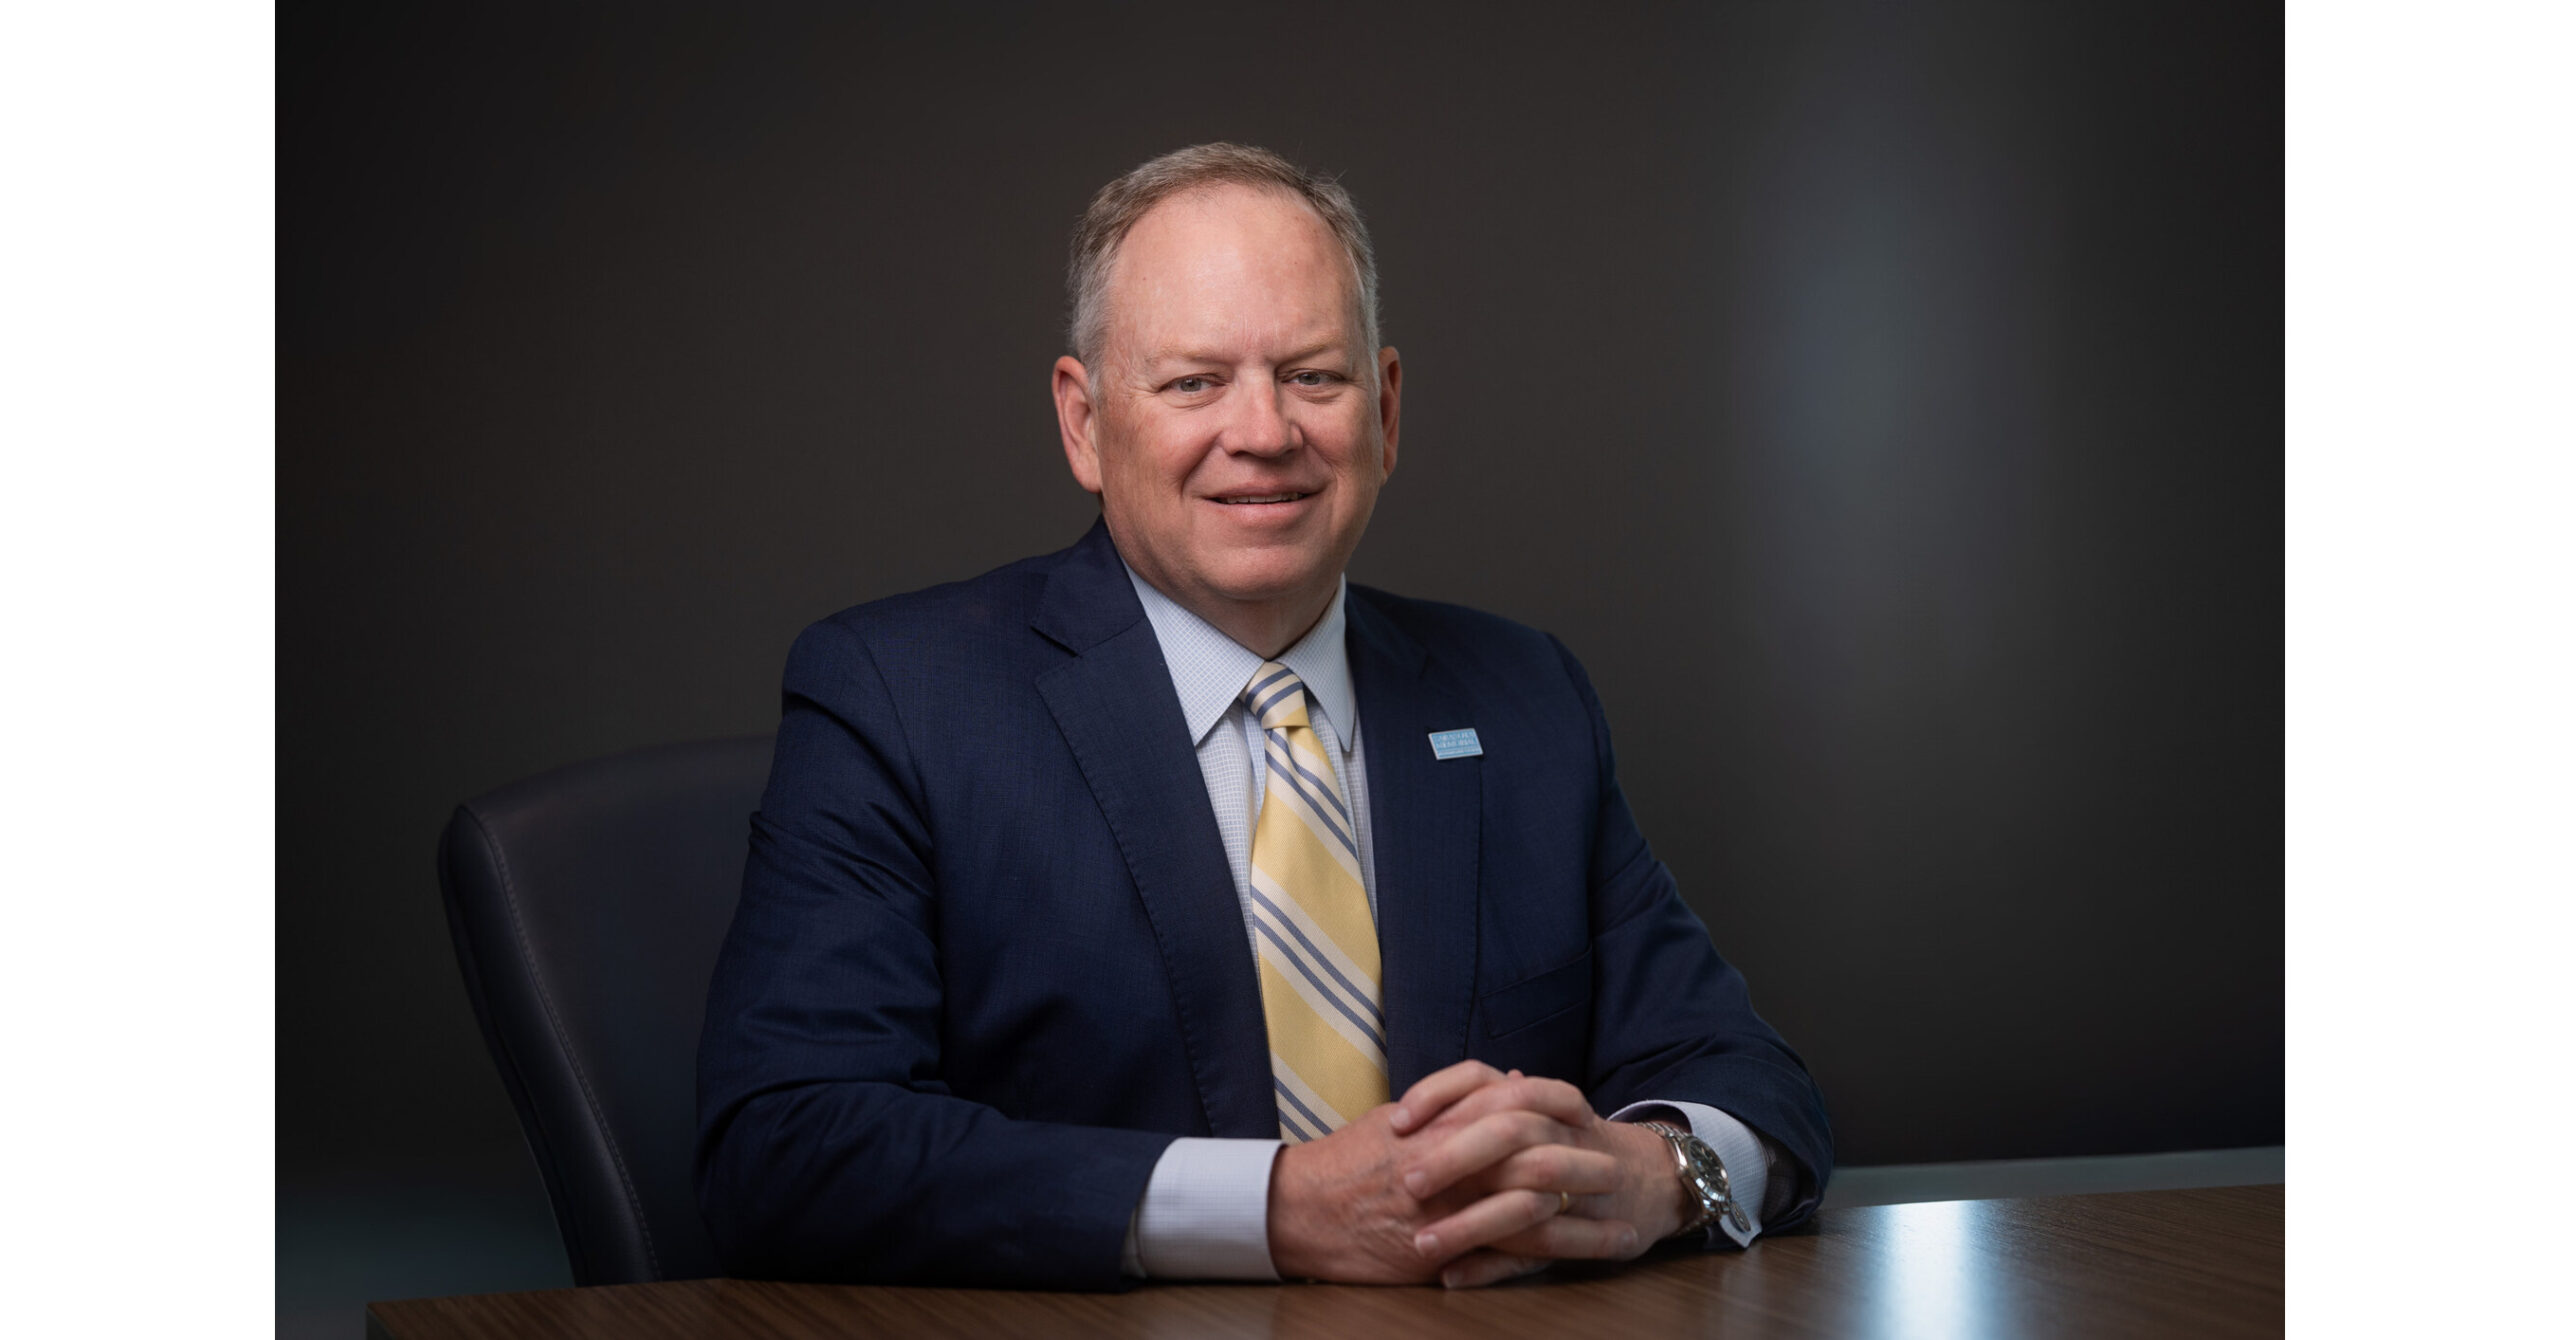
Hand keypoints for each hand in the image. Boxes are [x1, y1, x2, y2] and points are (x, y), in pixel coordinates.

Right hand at [1267, 1059, 1633, 1283]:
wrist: (1302, 1211)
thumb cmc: (1348, 1162)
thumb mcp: (1403, 1115)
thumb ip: (1458, 1099)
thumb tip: (1513, 1081)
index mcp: (1443, 1118)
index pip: (1517, 1098)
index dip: (1560, 1103)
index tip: (1587, 1115)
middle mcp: (1454, 1156)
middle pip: (1538, 1149)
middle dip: (1584, 1159)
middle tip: (1618, 1168)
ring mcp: (1453, 1203)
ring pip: (1537, 1202)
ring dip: (1586, 1210)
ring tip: (1624, 1219)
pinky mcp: (1448, 1247)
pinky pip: (1516, 1251)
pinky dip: (1561, 1250)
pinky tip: (1589, 1254)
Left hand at [1393, 1066, 1689, 1287]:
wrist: (1644, 1177)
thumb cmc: (1568, 1140)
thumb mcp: (1527, 1108)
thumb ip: (1477, 1100)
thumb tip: (1404, 1110)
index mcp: (1535, 1103)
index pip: (1482, 1080)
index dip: (1437, 1096)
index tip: (1395, 1121)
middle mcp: (1555, 1138)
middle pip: (1506, 1134)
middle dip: (1454, 1159)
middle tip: (1408, 1182)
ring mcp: (1569, 1190)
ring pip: (1521, 1204)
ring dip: (1467, 1226)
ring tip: (1420, 1245)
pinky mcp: (1575, 1236)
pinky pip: (1533, 1254)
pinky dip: (1491, 1268)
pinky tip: (1452, 1277)